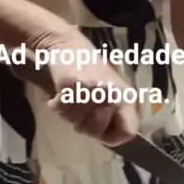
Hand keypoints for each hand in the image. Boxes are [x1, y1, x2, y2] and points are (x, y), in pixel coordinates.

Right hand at [36, 30, 138, 146]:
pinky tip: (59, 94)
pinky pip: (61, 109)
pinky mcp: (73, 85)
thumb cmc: (90, 69)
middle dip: (83, 125)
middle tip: (79, 110)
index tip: (99, 131)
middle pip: (95, 131)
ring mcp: (92, 90)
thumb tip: (109, 139)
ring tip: (69, 99)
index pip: (127, 132)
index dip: (111, 137)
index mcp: (125, 97)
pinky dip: (55, 104)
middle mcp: (111, 95)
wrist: (68, 44)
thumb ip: (113, 115)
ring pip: (75, 122)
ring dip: (67, 114)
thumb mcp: (110, 91)